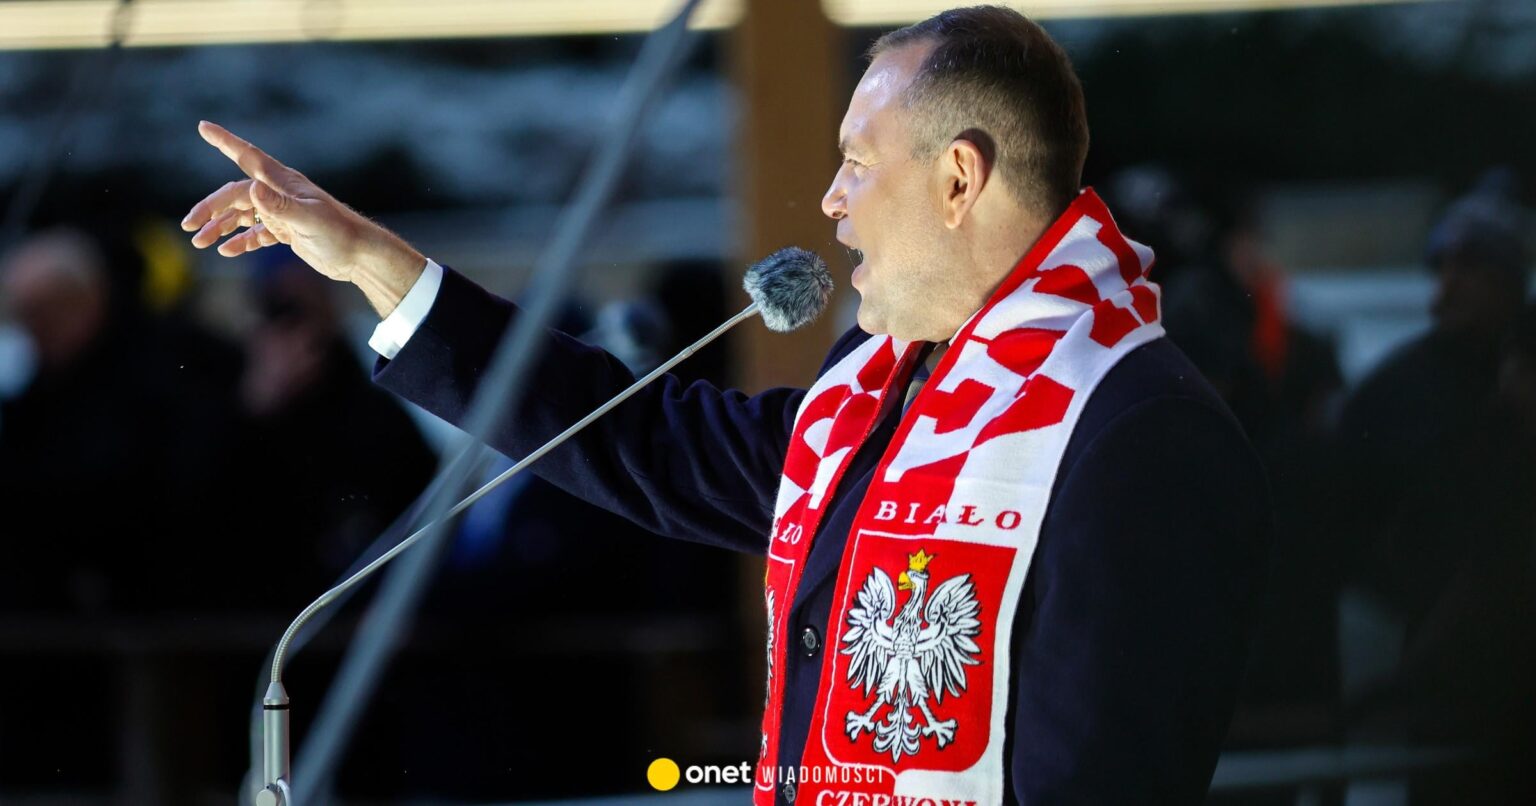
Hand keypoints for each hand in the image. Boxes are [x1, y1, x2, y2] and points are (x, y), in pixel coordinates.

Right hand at [182, 121, 424, 314]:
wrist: (360, 255)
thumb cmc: (339, 233)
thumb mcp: (309, 220)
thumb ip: (280, 206)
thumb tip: (252, 189)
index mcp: (283, 183)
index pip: (248, 157)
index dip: (226, 141)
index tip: (203, 126)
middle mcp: (280, 193)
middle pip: (235, 194)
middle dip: (210, 208)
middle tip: (189, 227)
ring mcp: (282, 212)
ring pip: (242, 214)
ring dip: (220, 226)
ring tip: (200, 242)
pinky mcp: (287, 231)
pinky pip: (256, 233)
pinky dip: (240, 240)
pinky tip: (226, 251)